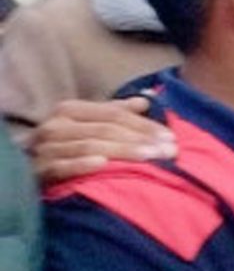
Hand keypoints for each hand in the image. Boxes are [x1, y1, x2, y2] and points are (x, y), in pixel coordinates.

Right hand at [27, 96, 172, 184]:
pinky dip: (83, 165)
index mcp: (70, 110)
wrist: (24, 166)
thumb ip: (115, 112)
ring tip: (150, 158)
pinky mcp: (39, 169)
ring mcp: (46, 147)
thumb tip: (145, 100)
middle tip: (169, 151)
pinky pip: (63, 166)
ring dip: (122, 152)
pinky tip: (103, 166)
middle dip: (141, 140)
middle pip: (106, 130)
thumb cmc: (65, 142)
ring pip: (90, 147)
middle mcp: (56, 125)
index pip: (114, 115)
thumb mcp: (88, 123)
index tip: (171, 137)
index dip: (144, 125)